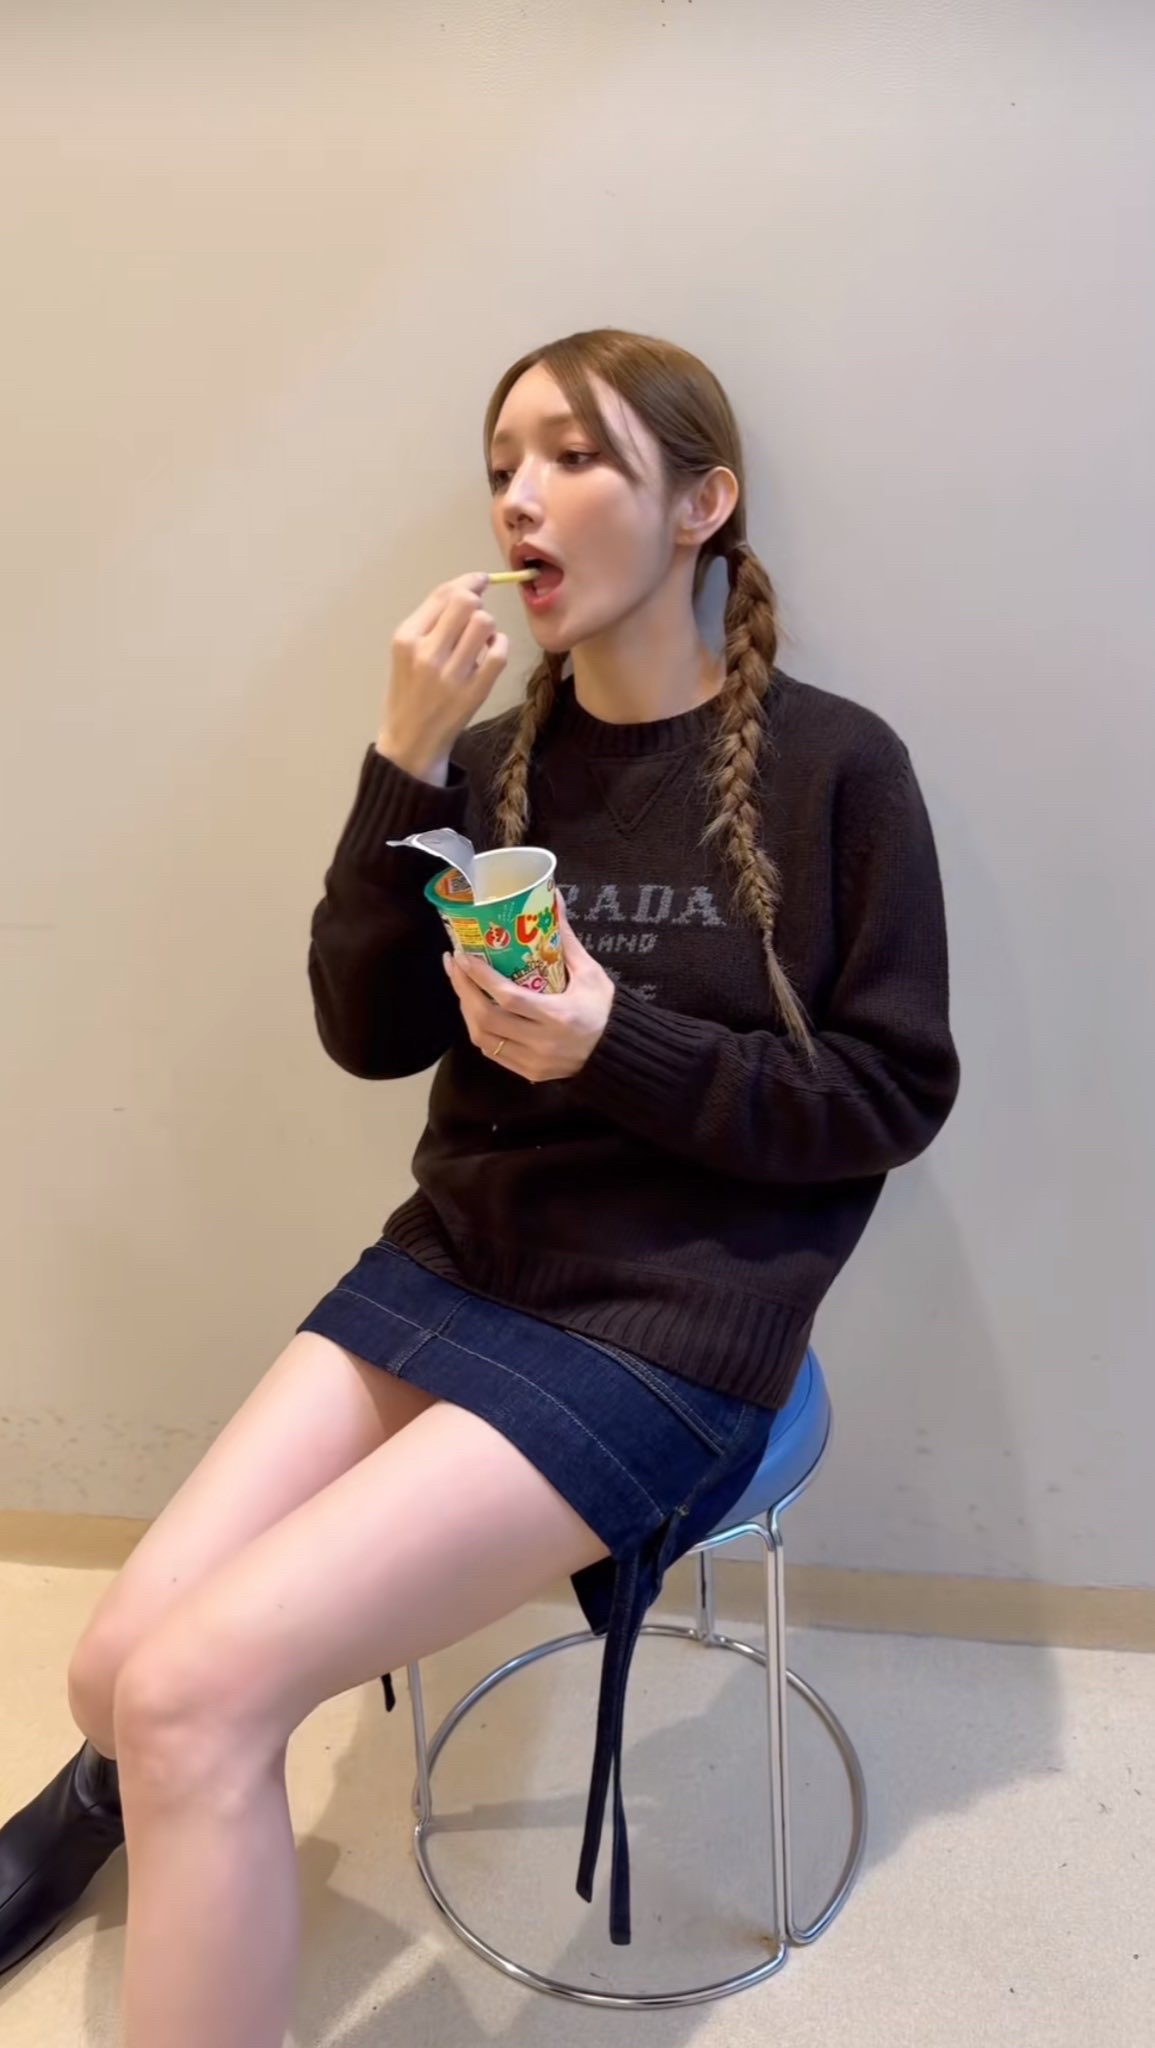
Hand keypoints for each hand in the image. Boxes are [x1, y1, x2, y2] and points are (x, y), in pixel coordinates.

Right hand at [377, 574, 509, 784]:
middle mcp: (426, 653)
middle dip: (477, 602)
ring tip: (479, 640)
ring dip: (488, 626)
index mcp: (406, 638)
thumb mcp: (407, 651)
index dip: (468, 581)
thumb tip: (469, 586)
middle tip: (474, 616)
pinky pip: (499, 652)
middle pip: (466, 602)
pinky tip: (490, 653)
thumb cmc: (409, 690)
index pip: (443, 594)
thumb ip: (431, 620)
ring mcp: (452, 674)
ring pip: (485, 623)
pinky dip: (500, 645)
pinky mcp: (474, 692)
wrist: (410, 740)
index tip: (480, 581)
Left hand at [443, 896, 614, 1082]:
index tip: (463, 955)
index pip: (508, 998)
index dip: (481, 977)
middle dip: (463, 989)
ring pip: (483, 1038)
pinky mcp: (528, 1072)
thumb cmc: (603, 1011)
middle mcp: (542, 1042)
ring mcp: (532, 1061)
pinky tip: (475, 1008)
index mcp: (558, 1016)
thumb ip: (566, 941)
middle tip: (454, 964)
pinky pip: (492, 1052)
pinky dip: (479, 1029)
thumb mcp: (590, 974)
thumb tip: (553, 900)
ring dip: (466, 1009)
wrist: (617, 1054)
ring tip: (461, 983)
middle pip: (487, 1018)